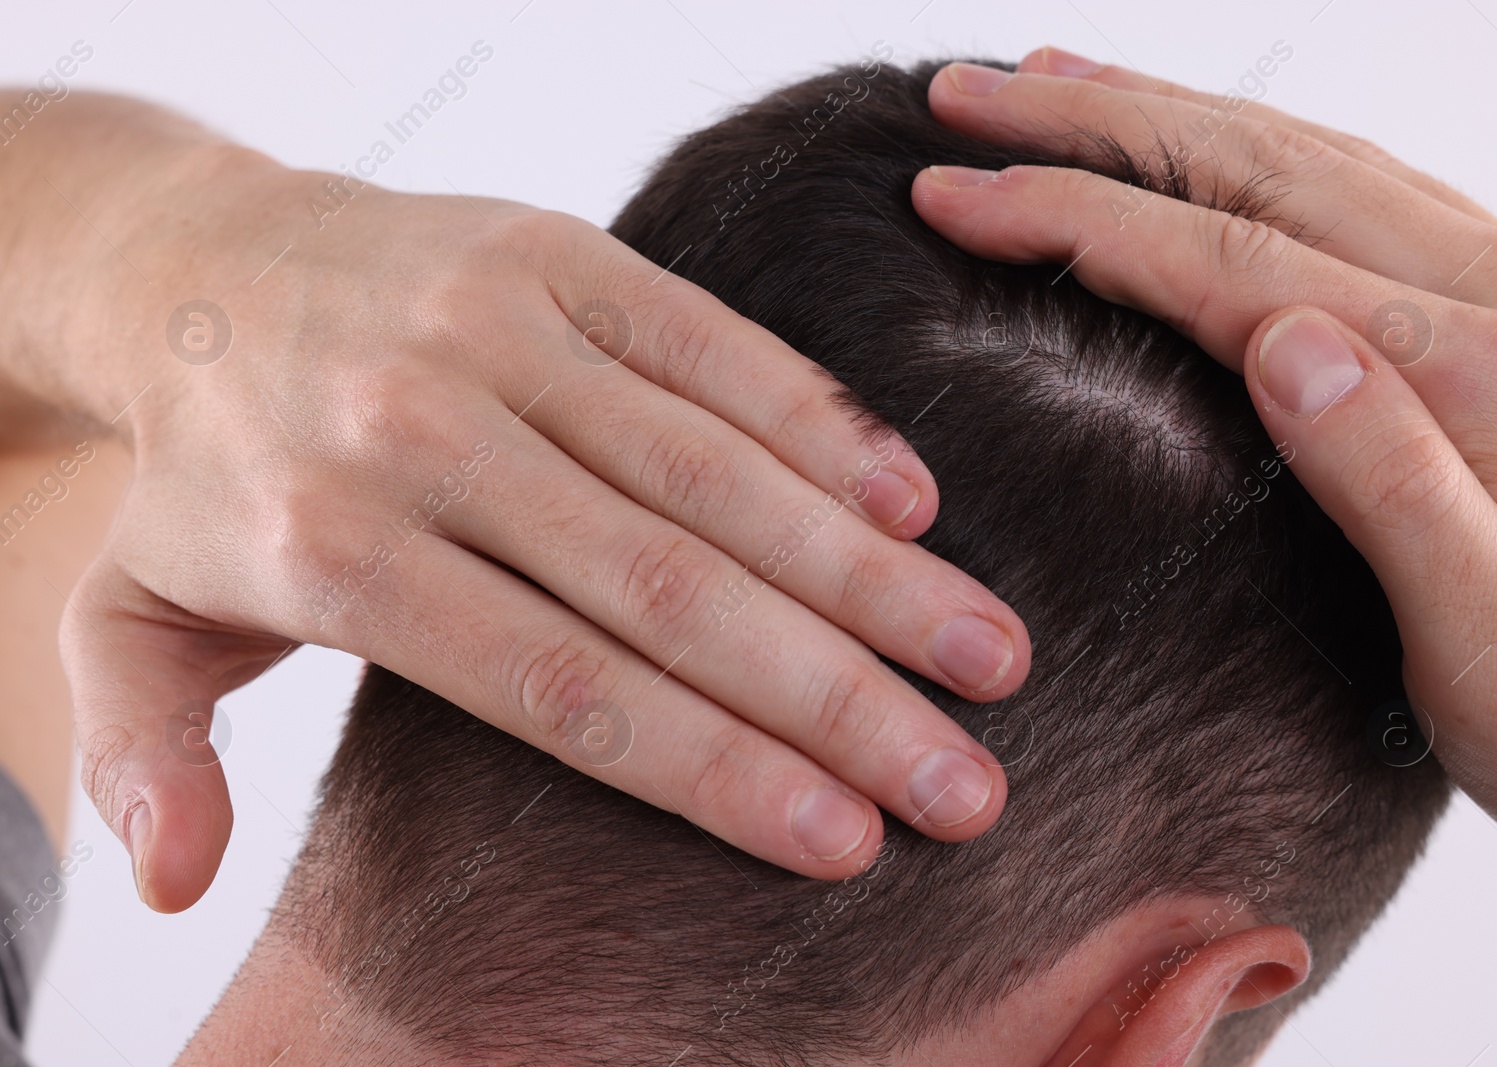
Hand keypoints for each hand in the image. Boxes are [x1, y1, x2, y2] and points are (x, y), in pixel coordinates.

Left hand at [0, 93, 1029, 909]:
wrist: (213, 260)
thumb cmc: (212, 473)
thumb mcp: (133, 619)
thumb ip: (144, 753)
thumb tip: (167, 888)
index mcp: (334, 548)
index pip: (562, 688)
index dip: (712, 771)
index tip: (845, 842)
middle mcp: (427, 433)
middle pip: (668, 591)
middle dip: (836, 699)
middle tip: (967, 784)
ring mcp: (505, 328)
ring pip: (716, 472)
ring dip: (870, 573)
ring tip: (992, 657)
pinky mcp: (563, 254)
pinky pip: (718, 346)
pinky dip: (824, 427)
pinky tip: (919, 508)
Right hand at [910, 49, 1496, 867]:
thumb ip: (1404, 494)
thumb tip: (1285, 343)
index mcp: (1490, 389)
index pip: (1229, 265)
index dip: (1075, 220)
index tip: (959, 198)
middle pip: (1261, 171)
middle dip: (1096, 124)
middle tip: (969, 101)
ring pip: (1314, 162)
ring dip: (1171, 115)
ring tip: (1057, 88)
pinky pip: (1369, 193)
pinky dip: (1260, 154)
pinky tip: (1210, 151)